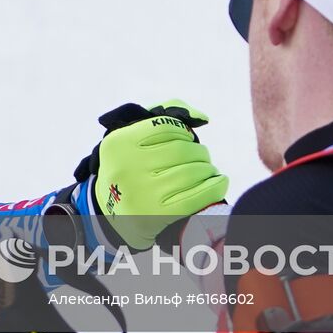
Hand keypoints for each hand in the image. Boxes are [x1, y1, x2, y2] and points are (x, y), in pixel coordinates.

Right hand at [93, 100, 226, 248]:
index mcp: (118, 144)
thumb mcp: (131, 142)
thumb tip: (202, 117)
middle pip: (182, 150)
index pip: (165, 127)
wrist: (113, 217)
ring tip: (209, 172)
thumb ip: (163, 116)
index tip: (188, 140)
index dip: (184, 132)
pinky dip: (215, 187)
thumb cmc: (130, 171)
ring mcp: (142, 192)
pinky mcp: (156, 214)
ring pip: (192, 172)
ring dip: (208, 170)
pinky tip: (220, 183)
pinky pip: (197, 196)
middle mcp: (127, 166)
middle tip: (202, 159)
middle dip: (199, 153)